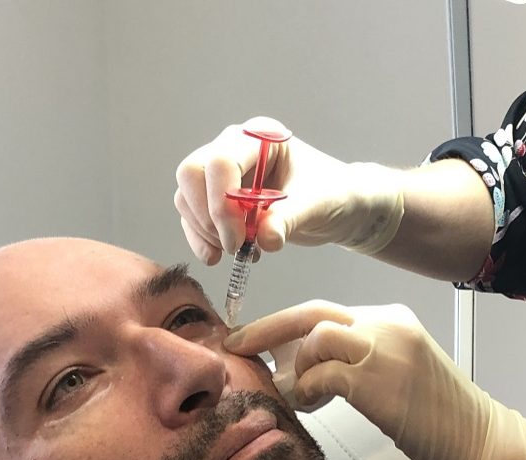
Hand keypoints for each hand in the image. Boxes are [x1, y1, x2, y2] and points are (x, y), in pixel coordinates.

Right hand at [174, 117, 404, 264]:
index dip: (221, 203)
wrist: (338, 207)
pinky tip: (222, 256)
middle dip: (208, 216)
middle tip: (234, 246)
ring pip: (187, 197)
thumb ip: (289, 219)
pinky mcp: (217, 197)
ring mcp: (223, 172)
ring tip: (241, 251)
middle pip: (192, 174)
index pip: (220, 161)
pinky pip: (193, 216)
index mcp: (260, 137)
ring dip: (206, 231)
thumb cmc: (333, 194)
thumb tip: (264, 238)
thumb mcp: (316, 205)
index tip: (238, 239)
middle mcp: (235, 148)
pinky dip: (201, 238)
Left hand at [223, 301, 525, 459]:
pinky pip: (323, 375)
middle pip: (313, 314)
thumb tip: (300, 366)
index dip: (283, 325)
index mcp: (392, 319)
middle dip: (266, 329)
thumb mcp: (401, 373)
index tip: (254, 341)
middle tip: (235, 347)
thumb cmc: (440, 418)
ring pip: (316, 338)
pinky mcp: (379, 381)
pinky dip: (305, 390)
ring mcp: (385, 350)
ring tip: (298, 395)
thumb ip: (358, 361)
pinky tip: (310, 407)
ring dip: (295, 368)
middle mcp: (388, 325)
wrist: (482, 441)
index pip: (325, 312)